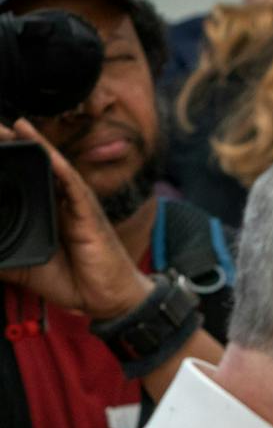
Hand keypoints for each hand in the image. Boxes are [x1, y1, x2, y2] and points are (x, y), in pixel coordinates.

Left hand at [0, 120, 154, 320]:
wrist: (107, 301)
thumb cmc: (74, 281)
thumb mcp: (25, 268)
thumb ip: (3, 256)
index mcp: (48, 212)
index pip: (25, 181)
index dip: (7, 162)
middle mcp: (63, 203)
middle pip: (38, 167)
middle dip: (16, 145)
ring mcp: (78, 206)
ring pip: (54, 169)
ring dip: (35, 146)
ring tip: (14, 126)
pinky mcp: (90, 214)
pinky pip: (73, 185)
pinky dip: (58, 164)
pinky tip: (43, 148)